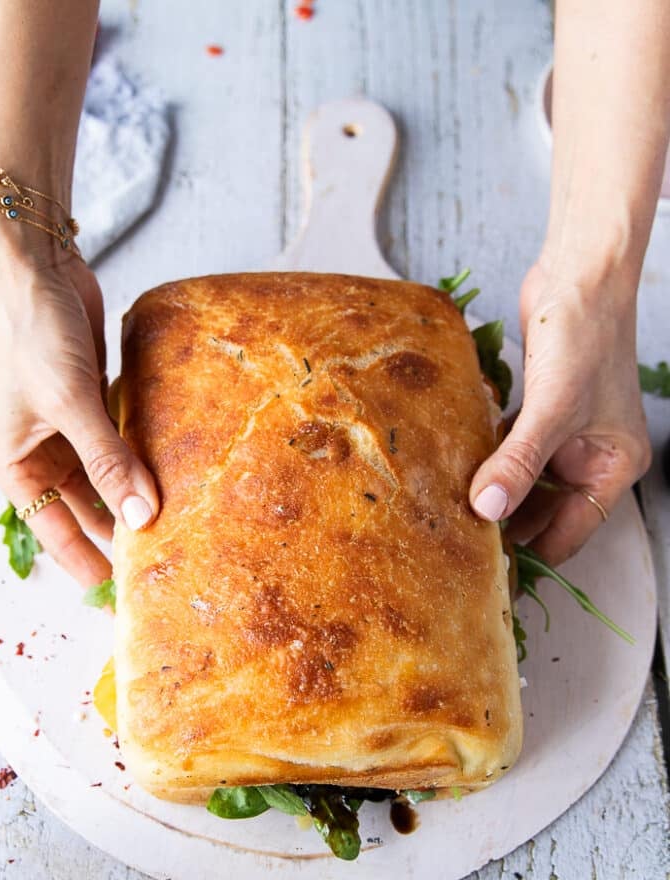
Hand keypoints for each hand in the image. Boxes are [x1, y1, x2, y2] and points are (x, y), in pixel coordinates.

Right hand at [0, 247, 158, 586]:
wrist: (32, 267)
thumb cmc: (27, 333)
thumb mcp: (66, 404)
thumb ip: (107, 461)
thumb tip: (142, 516)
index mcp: (14, 463)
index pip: (54, 530)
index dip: (86, 562)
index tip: (121, 595)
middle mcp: (38, 449)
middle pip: (84, 505)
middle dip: (118, 529)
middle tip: (163, 557)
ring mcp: (65, 423)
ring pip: (104, 472)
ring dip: (133, 490)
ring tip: (175, 518)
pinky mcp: (90, 396)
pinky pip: (117, 437)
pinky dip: (138, 452)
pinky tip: (168, 468)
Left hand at [469, 261, 650, 564]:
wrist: (578, 275)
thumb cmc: (585, 336)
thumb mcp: (552, 409)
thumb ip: (519, 462)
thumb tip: (487, 510)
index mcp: (611, 467)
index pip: (570, 532)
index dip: (531, 553)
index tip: (487, 571)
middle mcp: (588, 456)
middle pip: (542, 509)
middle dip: (504, 521)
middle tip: (456, 542)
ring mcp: (562, 433)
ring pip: (522, 478)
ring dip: (491, 488)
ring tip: (448, 511)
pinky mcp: (536, 410)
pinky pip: (508, 447)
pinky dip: (487, 455)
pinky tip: (455, 466)